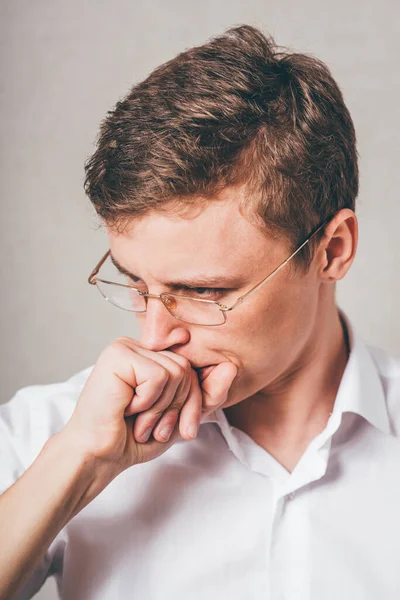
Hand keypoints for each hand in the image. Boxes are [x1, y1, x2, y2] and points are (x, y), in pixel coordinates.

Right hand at [62, 337, 236, 478]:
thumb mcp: (181, 416)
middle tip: (153, 428)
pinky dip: (147, 402)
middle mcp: (138, 347)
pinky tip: (126, 408)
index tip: (178, 426)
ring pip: (176, 372)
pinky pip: (158, 376)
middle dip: (178, 407)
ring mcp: (126, 347)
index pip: (191, 369)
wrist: (99, 456)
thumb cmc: (133, 438)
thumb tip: (232, 367)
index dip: (191, 401)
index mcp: (150, 357)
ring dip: (161, 409)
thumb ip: (206, 394)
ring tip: (139, 421)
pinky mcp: (118, 355)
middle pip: (186, 369)